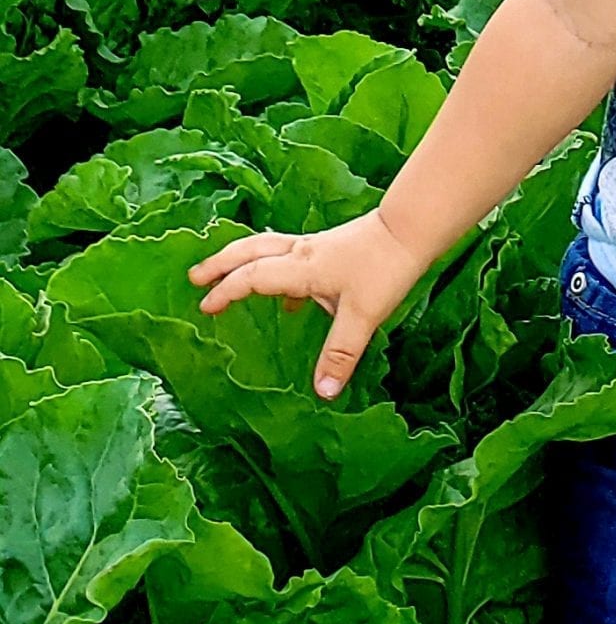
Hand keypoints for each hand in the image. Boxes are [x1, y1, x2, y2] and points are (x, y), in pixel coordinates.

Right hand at [189, 209, 424, 399]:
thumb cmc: (385, 267)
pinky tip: (289, 299)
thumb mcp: (362, 316)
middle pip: (251, 250)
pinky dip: (278, 271)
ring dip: (245, 261)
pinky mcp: (331, 249)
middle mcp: (302, 253)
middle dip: (221, 263)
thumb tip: (321, 393)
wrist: (411, 229)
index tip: (204, 307)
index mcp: (301, 268)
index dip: (226, 291)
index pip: (253, 277)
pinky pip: (292, 257)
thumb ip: (339, 355)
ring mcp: (317, 248)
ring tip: (228, 279)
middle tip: (195, 276)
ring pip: (269, 248)